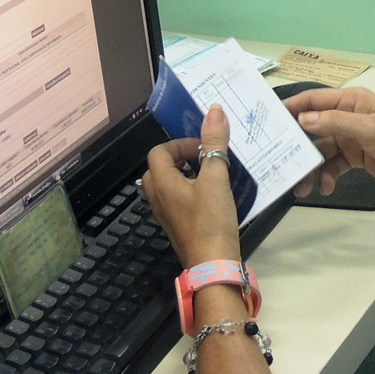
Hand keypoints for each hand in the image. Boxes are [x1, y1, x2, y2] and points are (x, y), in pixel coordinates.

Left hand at [143, 105, 242, 267]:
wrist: (213, 264)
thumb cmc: (211, 220)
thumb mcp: (216, 178)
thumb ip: (215, 143)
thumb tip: (214, 109)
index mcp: (162, 183)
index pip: (158, 152)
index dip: (179, 143)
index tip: (202, 147)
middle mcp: (158, 198)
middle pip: (159, 168)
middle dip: (180, 158)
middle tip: (204, 157)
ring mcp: (167, 215)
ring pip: (168, 186)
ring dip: (185, 175)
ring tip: (210, 174)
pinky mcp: (178, 227)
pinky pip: (177, 201)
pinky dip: (190, 192)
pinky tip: (212, 196)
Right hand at [288, 87, 374, 196]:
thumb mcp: (369, 129)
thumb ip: (335, 123)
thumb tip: (302, 118)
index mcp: (351, 102)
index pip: (314, 100)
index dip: (291, 108)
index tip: (268, 121)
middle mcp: (347, 117)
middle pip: (313, 128)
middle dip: (297, 145)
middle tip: (278, 160)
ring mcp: (350, 138)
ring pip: (321, 151)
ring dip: (311, 168)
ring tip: (303, 187)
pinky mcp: (355, 158)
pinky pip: (333, 166)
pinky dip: (326, 177)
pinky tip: (326, 188)